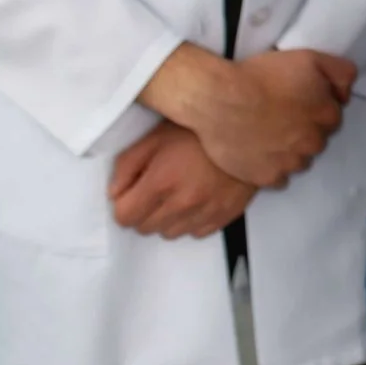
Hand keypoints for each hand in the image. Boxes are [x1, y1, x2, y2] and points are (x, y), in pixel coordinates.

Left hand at [108, 122, 255, 238]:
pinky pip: (196, 232)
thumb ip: (127, 166)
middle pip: (145, 228)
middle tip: (156, 189)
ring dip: (168, 218)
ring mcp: (206, 213)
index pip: (125, 217)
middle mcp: (182, 204)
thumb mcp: (155, 137)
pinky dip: (191, 220)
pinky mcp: (225, 216)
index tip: (132, 192)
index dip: (124, 204)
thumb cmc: (198, 131)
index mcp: (161, 182)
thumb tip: (115, 193)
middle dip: (144, 211)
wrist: (250, 131)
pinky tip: (198, 199)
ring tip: (178, 194)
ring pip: (170, 233)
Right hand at [154, 46, 354, 186]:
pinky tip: (257, 153)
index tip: (295, 102)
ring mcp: (292, 164)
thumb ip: (340, 72)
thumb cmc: (262, 75)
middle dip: (303, 131)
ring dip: (289, 152)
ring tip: (265, 135)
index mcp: (327, 116)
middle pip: (316, 140)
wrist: (219, 99)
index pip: (331, 117)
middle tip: (278, 118)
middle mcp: (314, 143)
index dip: (314, 108)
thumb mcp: (309, 58)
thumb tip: (347, 94)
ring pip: (298, 161)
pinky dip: (271, 168)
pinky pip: (277, 178)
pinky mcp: (268, 178)